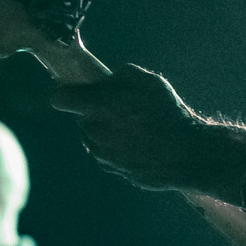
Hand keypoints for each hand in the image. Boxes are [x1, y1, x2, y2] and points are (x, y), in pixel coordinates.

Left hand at [50, 64, 215, 191]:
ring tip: (139, 129)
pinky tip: (144, 144)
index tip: (80, 91)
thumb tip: (110, 79)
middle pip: (83, 118)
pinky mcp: (114, 170)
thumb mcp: (148, 80)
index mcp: (97, 105)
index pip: (59, 98)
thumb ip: (121, 75)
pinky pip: (110, 156)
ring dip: (108, 132)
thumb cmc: (167, 112)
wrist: (186, 153)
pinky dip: (120, 150)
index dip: (68, 92)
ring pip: (95, 139)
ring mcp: (102, 154)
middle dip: (98, 113)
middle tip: (125, 110)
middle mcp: (93, 131)